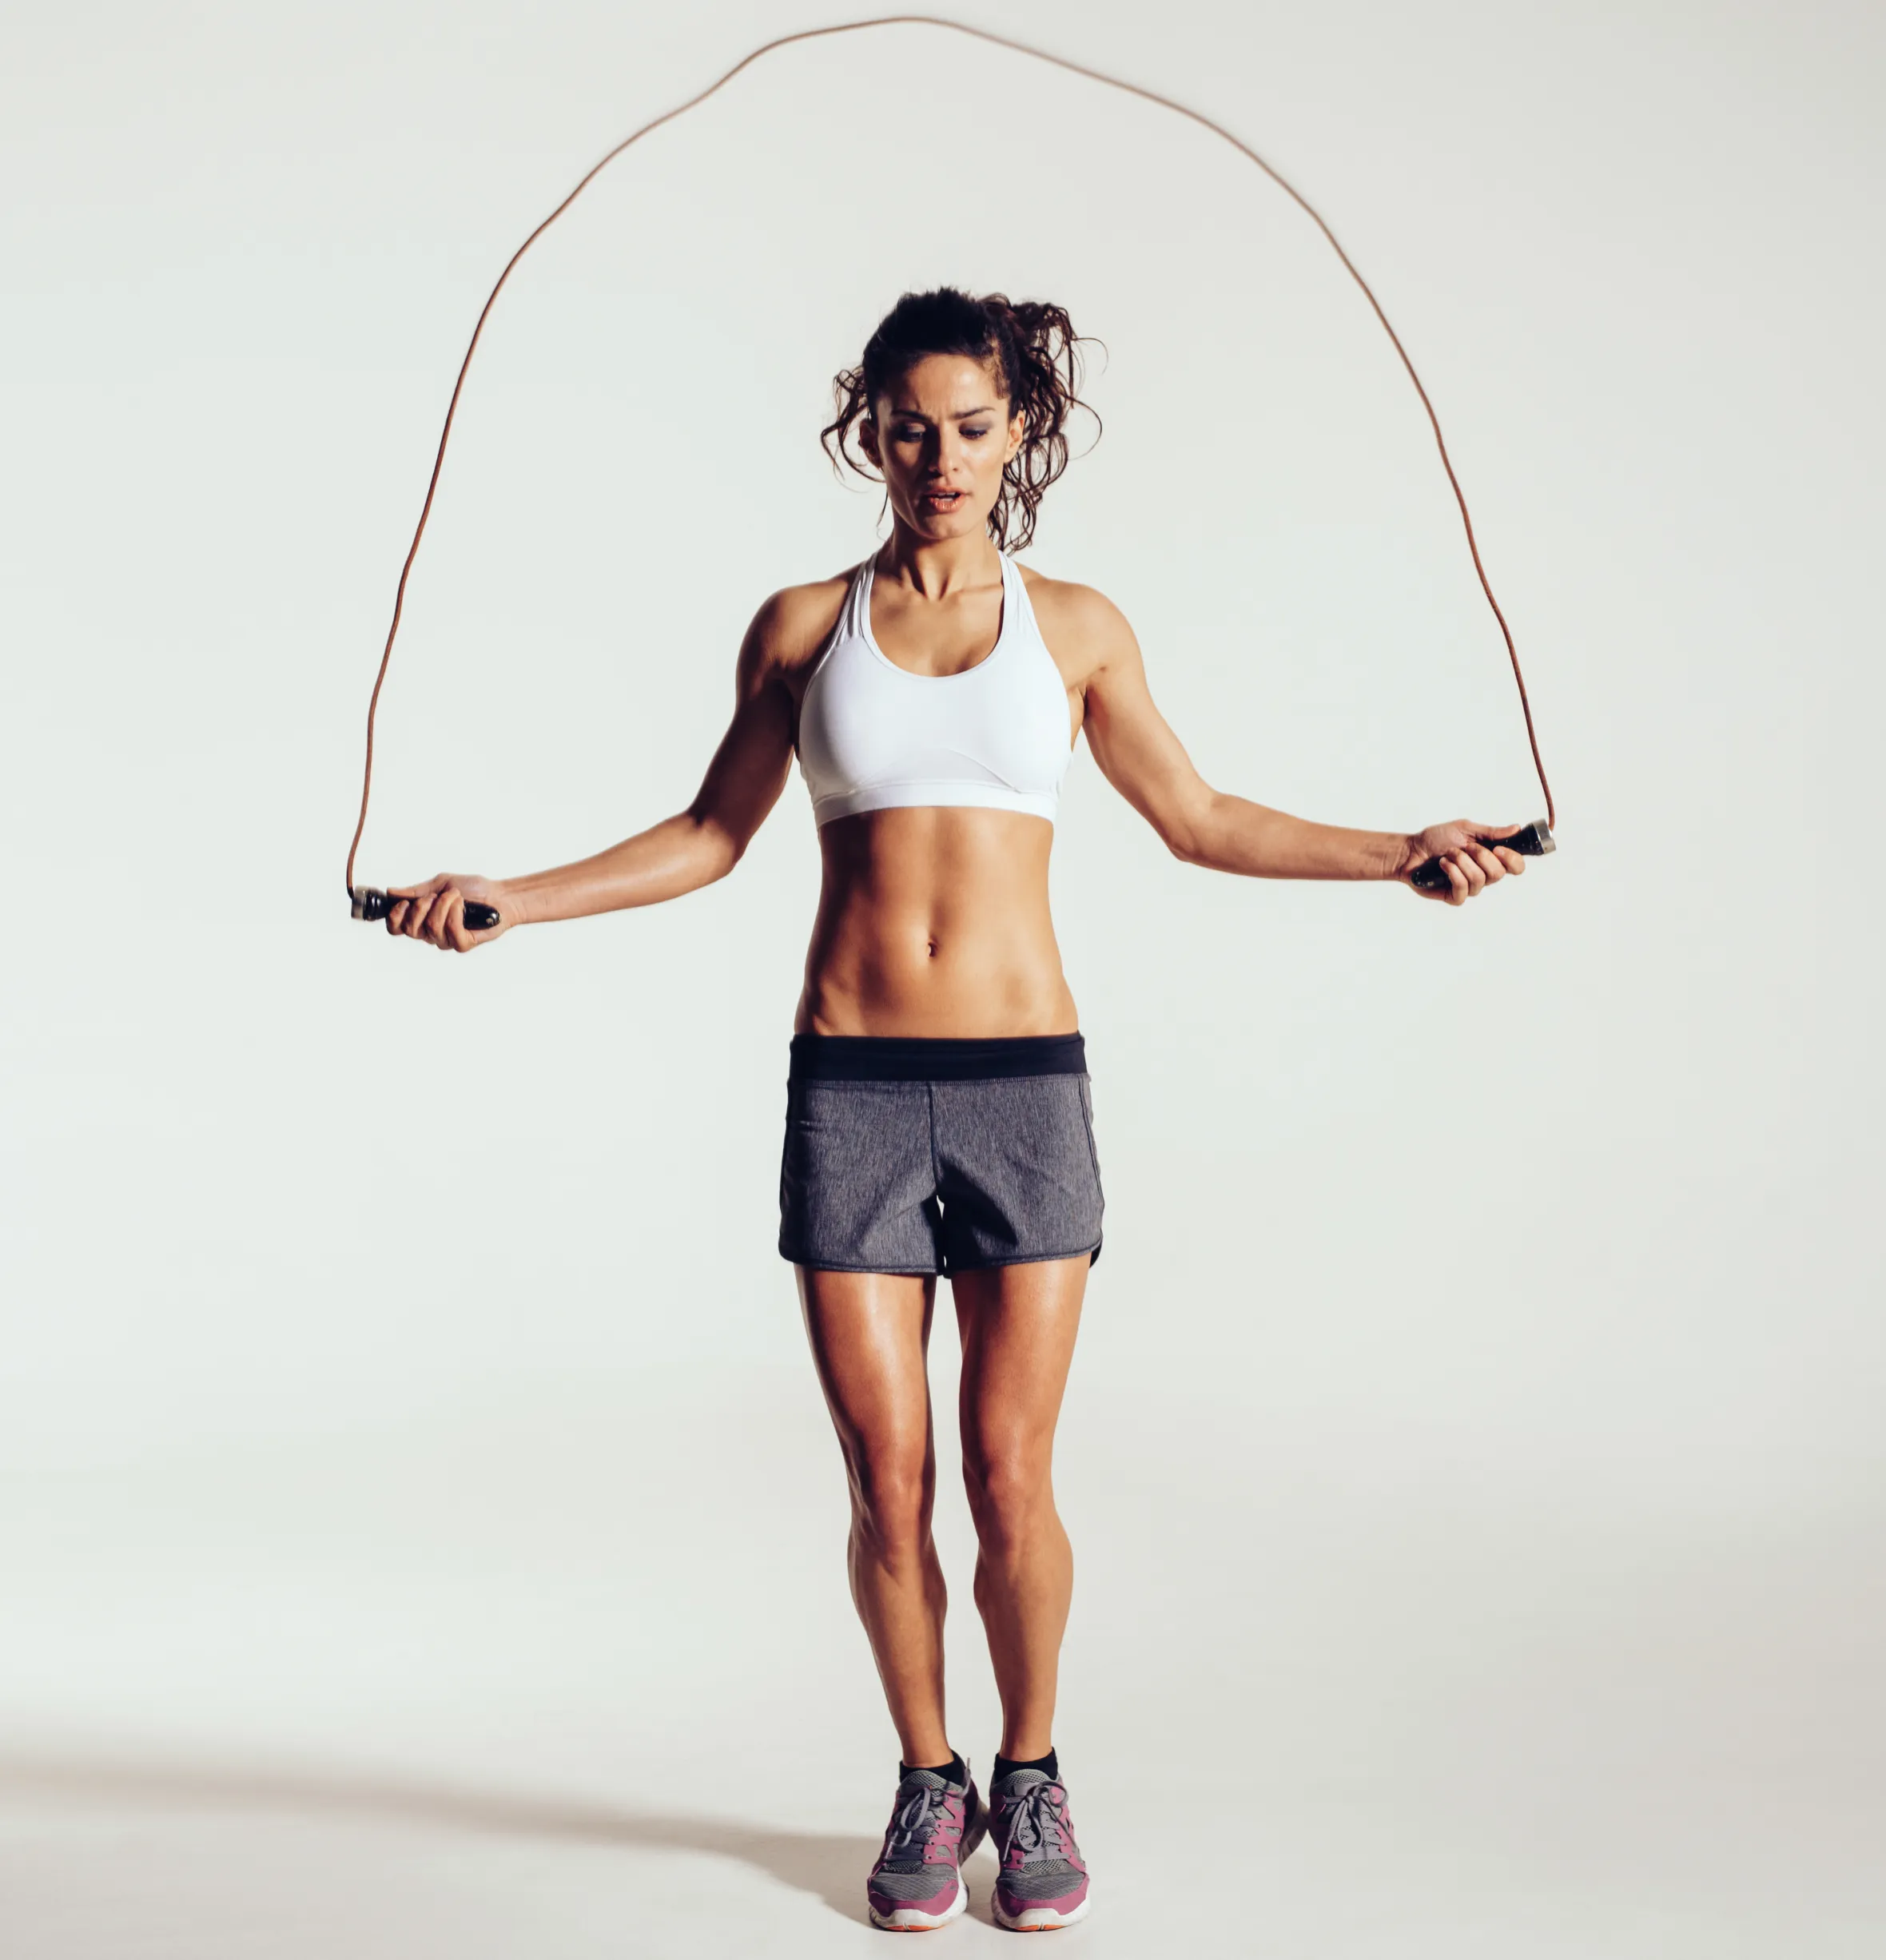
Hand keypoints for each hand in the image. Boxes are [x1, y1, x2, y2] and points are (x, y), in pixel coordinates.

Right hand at [384, 872, 510, 950]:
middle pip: (410, 930)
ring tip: (456, 896)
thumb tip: (391, 892)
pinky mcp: (462, 944)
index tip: (404, 903)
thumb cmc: (472, 889)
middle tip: (437, 896)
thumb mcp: (440, 884)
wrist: (499, 895)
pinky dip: (456, 913)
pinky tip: (464, 906)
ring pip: (431, 927)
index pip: (396, 929)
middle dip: (422, 907)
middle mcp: (431, 933)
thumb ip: (416, 891)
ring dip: (444, 905)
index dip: (395, 918)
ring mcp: (446, 940)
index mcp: (421, 919)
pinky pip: (451, 931)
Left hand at [1399, 821, 1525, 905]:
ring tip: (1448, 854)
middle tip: (1466, 847)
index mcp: (1490, 858)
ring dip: (1462, 862)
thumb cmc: (1436, 839)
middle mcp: (1483, 875)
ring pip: (1480, 879)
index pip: (1516, 867)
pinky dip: (1452, 872)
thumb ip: (1490, 832)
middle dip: (1482, 856)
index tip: (1499, 848)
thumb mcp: (1465, 829)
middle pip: (1499, 874)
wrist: (1411, 851)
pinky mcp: (1454, 897)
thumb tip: (1516, 829)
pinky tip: (1442, 864)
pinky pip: (1463, 888)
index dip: (1513, 860)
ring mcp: (1469, 887)